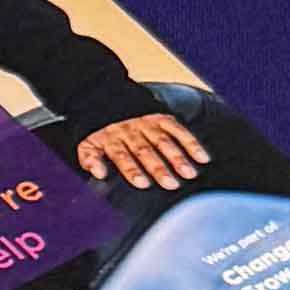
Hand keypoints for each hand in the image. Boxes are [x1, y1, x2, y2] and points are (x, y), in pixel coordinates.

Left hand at [75, 110, 209, 190]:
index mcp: (111, 140)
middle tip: (170, 184)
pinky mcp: (162, 118)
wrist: (110, 105)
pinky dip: (191, 143)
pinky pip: (179, 130)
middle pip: (146, 151)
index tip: (143, 184)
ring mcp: (147, 124)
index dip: (132, 170)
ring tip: (189, 174)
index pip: (122, 156)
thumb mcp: (87, 146)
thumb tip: (99, 174)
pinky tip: (202, 157)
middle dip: (159, 168)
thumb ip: (89, 160)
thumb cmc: (102, 136)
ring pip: (164, 141)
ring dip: (178, 158)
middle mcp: (131, 131)